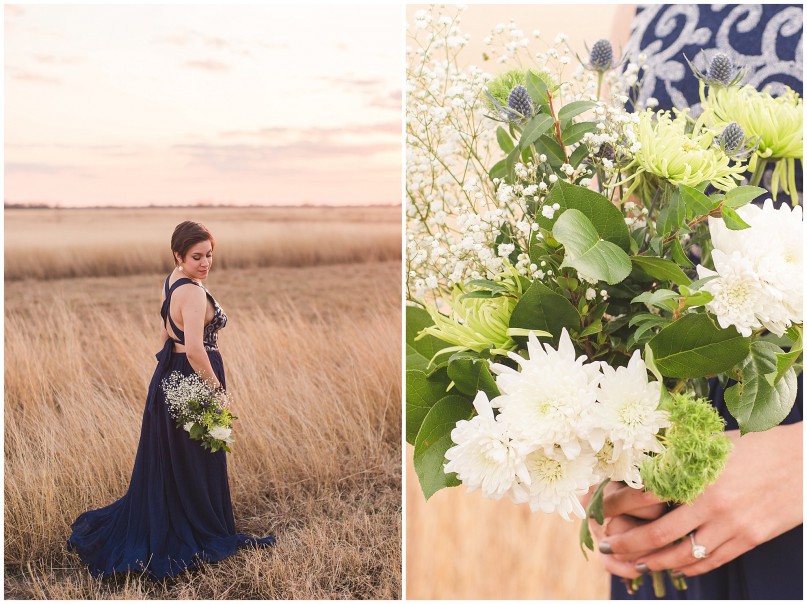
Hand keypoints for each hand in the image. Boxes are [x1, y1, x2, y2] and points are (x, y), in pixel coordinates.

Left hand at [600, 423, 802, 577]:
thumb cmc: (755, 445)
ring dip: (653, 562)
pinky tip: (672, 567)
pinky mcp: (749, 540)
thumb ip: (679, 452)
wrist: (803, 461)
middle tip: (606, 543)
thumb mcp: (712, 442)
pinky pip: (710, 561)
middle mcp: (711, 504)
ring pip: (682, 555)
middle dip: (626, 543)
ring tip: (634, 561)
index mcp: (697, 475)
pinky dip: (687, 567)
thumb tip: (641, 454)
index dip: (616, 504)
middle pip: (657, 534)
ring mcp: (731, 526)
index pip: (643, 496)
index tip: (600, 505)